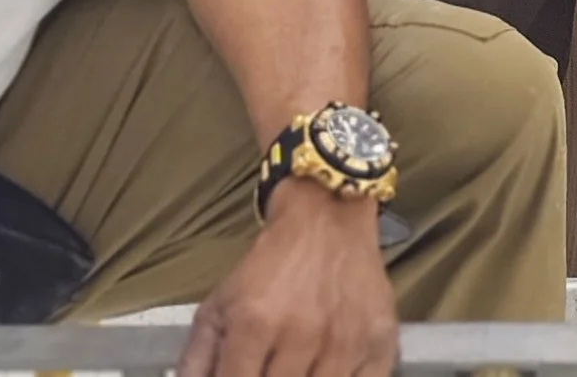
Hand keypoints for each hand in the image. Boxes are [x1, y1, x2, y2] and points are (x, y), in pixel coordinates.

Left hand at [179, 182, 395, 376]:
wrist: (328, 217)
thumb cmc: (268, 267)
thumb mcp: (219, 307)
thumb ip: (196, 363)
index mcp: (255, 324)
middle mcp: (302, 334)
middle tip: (269, 373)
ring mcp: (346, 340)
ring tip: (295, 370)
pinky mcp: (380, 341)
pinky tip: (328, 373)